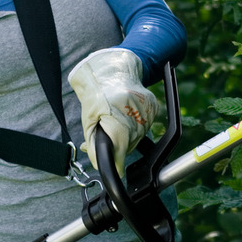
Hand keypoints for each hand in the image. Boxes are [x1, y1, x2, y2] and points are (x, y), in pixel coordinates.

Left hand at [68, 48, 162, 169]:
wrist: (114, 69)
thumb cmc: (97, 93)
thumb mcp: (88, 120)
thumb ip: (93, 144)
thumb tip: (98, 162)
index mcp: (118, 120)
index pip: (120, 152)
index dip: (117, 165)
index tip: (116, 173)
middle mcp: (136, 117)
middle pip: (129, 145)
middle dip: (117, 145)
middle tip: (105, 135)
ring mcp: (147, 112)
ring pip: (137, 137)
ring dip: (125, 136)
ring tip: (114, 122)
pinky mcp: (153, 107)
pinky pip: (143, 126)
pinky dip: (133, 126)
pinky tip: (124, 115)